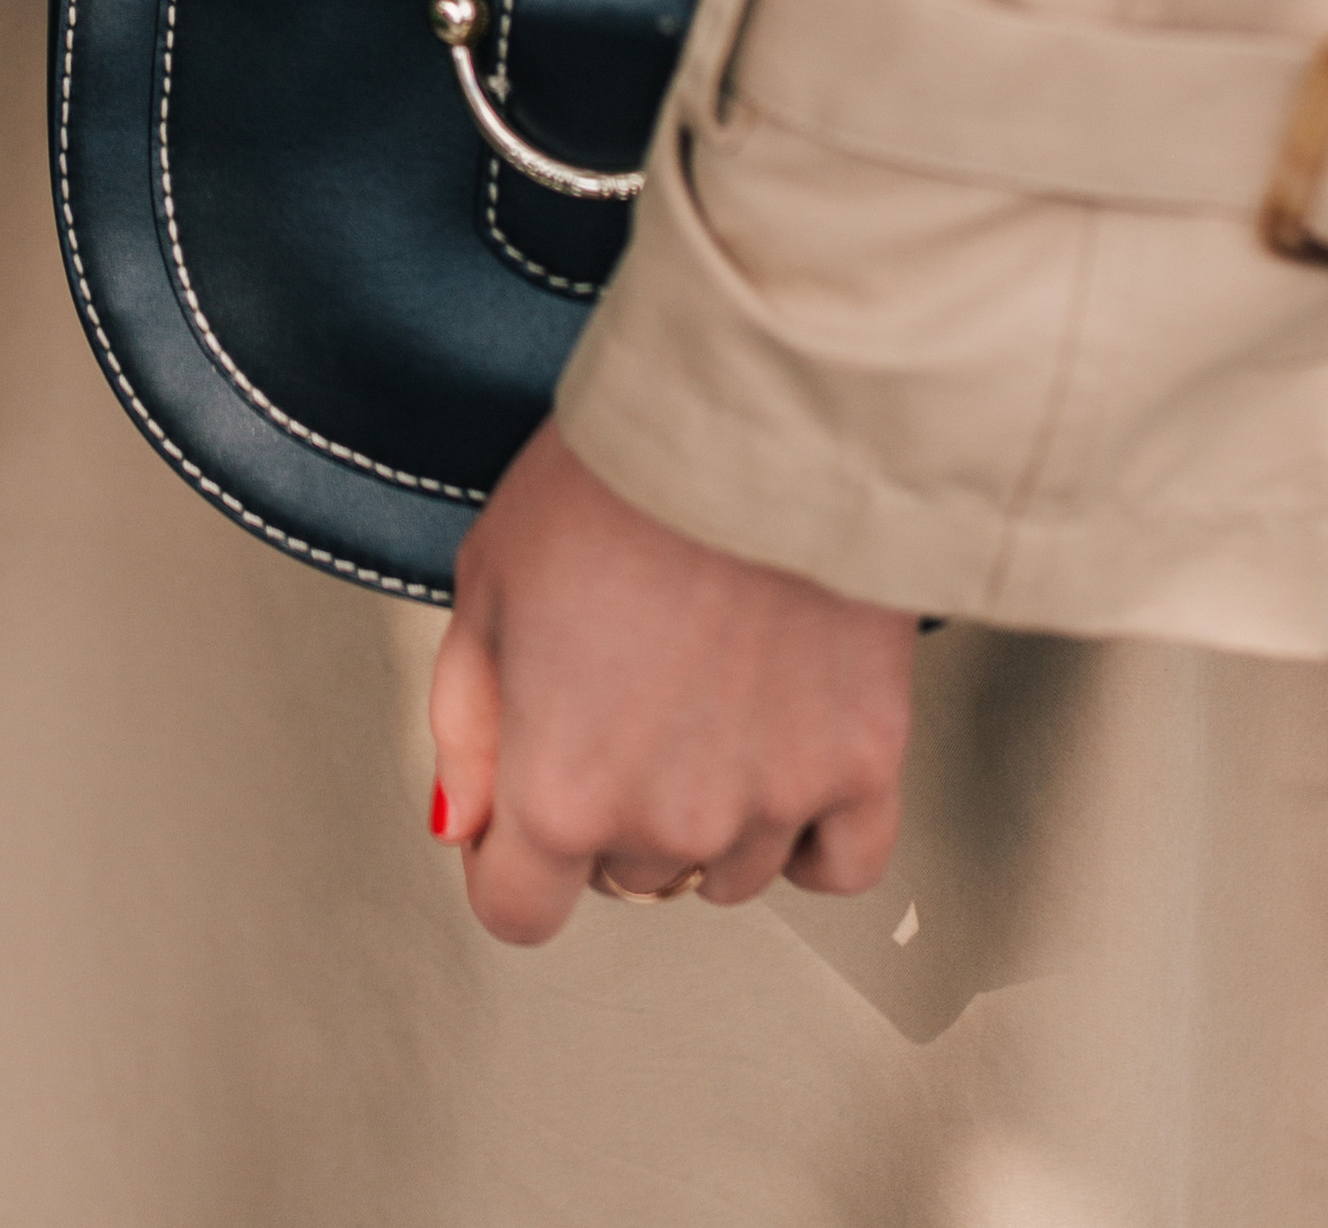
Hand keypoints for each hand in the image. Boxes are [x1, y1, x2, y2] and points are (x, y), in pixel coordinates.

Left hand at [427, 420, 914, 945]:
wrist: (760, 416)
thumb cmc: (617, 478)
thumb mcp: (487, 580)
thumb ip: (467, 721)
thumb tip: (463, 822)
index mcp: (558, 786)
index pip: (518, 911)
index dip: (510, 856)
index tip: (525, 807)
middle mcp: (666, 820)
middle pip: (626, 877)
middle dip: (613, 806)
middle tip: (625, 693)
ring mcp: (773, 803)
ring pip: (727, 872)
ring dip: (710, 812)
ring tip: (709, 696)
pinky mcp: (863, 765)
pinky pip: (843, 865)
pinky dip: (814, 834)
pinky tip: (787, 767)